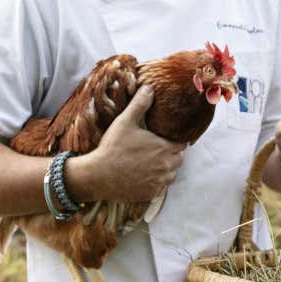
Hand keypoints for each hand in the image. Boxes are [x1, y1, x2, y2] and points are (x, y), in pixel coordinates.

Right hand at [65, 86, 185, 202]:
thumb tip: (149, 87)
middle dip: (171, 155)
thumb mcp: (125, 121)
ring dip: (165, 169)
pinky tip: (142, 176)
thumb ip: (140, 104)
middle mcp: (166, 166)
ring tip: (150, 163)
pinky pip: (160, 188)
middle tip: (155, 151)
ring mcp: (159, 182)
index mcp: (164, 148)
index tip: (165, 139)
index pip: (182, 144)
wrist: (98, 176)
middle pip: (178, 160)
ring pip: (171, 175)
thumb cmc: (112, 147)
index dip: (175, 141)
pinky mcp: (151, 194)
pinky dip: (155, 183)